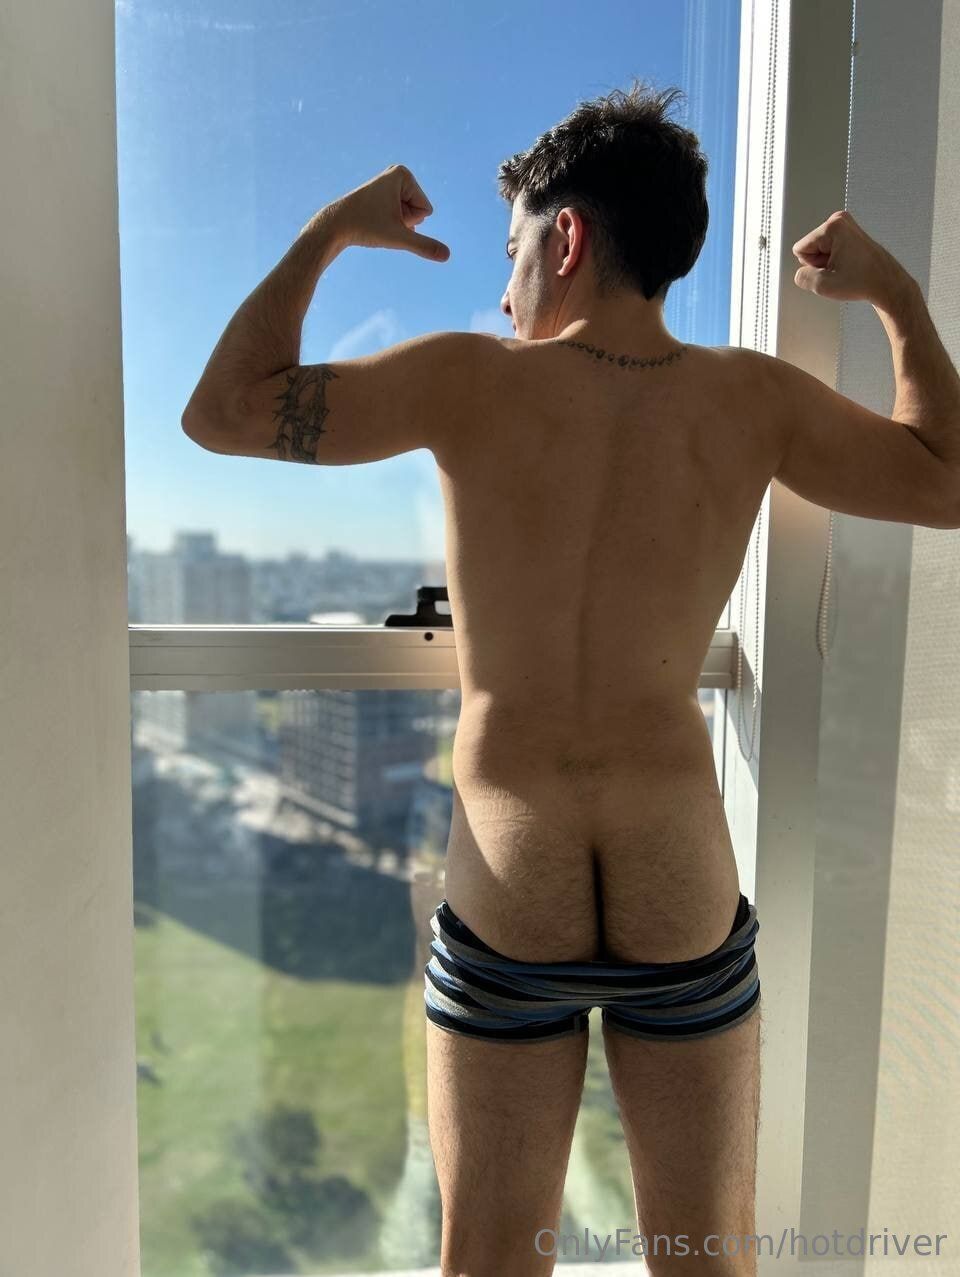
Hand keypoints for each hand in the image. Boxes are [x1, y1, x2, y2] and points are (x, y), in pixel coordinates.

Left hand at [329, 164, 450, 261]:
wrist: (335, 225)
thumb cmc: (365, 227)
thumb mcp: (399, 238)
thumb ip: (425, 246)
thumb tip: (447, 256)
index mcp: (404, 174)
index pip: (426, 210)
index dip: (407, 221)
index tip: (386, 217)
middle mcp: (397, 173)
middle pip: (419, 210)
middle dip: (403, 222)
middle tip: (380, 219)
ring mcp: (390, 182)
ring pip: (409, 214)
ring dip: (396, 224)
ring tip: (376, 219)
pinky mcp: (384, 192)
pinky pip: (400, 213)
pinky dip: (390, 222)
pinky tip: (375, 220)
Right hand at [792, 209, 910, 306]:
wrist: (886, 283)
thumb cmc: (865, 281)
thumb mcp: (823, 286)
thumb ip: (802, 278)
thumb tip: (800, 273)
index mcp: (833, 226)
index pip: (800, 249)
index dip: (812, 265)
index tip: (830, 269)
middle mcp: (840, 220)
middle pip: (810, 247)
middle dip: (821, 263)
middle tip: (839, 270)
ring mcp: (846, 225)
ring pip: (820, 249)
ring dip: (829, 262)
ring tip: (846, 268)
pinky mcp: (850, 233)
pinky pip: (830, 249)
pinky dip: (837, 259)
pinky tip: (849, 265)